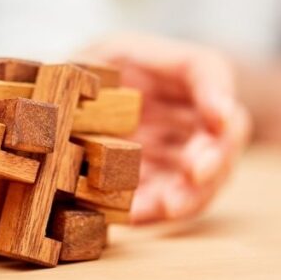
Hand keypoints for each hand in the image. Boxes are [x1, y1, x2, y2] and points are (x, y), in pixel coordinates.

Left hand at [78, 33, 250, 223]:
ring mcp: (174, 148)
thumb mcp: (76, 63)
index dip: (218, 93)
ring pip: (206, 172)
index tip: (219, 117)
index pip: (207, 69)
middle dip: (215, 152)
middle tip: (197, 171)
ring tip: (170, 205)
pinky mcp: (157, 183)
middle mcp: (181, 109)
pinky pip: (168, 200)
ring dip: (194, 191)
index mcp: (164, 67)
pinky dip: (157, 210)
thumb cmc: (71, 78)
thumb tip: (82, 87)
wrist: (56, 113)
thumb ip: (82, 72)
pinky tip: (135, 216)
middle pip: (224, 130)